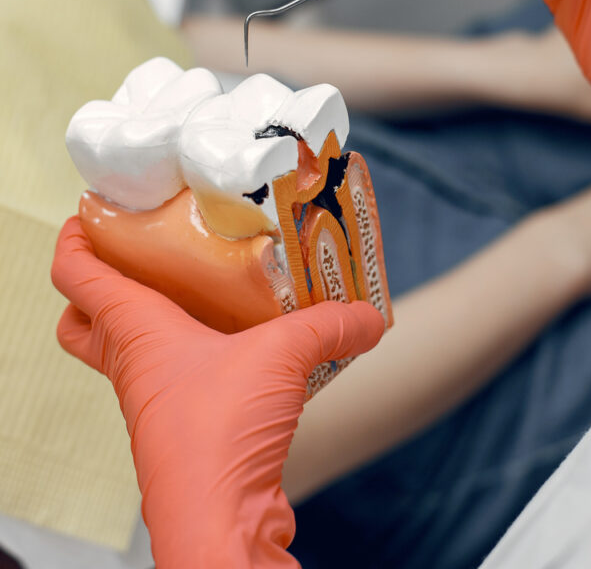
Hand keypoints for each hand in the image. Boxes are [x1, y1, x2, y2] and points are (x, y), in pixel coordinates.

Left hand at [51, 217, 383, 568]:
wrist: (219, 521)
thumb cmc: (219, 434)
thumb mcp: (283, 356)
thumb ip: (331, 325)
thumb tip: (370, 316)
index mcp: (137, 331)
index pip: (78, 275)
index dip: (76, 238)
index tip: (90, 213)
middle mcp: (135, 364)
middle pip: (86, 319)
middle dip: (99, 284)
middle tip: (141, 255)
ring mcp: (154, 399)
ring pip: (128, 349)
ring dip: (150, 319)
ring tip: (199, 290)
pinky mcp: (182, 426)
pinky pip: (173, 378)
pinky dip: (194, 356)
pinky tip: (240, 347)